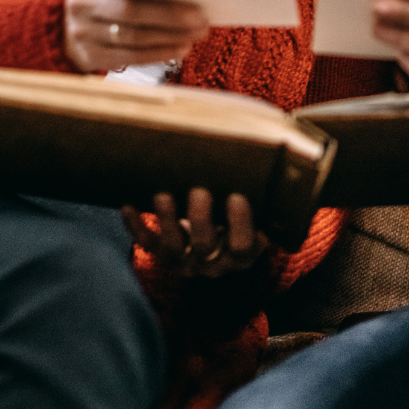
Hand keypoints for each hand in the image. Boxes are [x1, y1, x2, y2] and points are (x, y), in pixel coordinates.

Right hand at [64, 0, 209, 73]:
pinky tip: (181, 48)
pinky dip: (159, 53)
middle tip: (199, 17)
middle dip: (169, 15)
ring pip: (133, 36)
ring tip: (196, 33)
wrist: (73, 24)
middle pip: (129, 11)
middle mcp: (80, 2)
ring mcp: (82, 32)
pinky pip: (130, 57)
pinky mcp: (91, 56)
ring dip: (170, 36)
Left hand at [121, 188, 269, 277]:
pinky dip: (135, 226)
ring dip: (167, 220)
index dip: (240, 224)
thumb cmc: (244, 214)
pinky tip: (128, 205)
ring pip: (172, 248)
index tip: (237, 196)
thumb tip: (280, 145)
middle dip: (200, 218)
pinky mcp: (162, 255)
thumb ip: (267, 195)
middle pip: (204, 246)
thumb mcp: (261, 213)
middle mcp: (213, 263)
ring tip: (163, 194)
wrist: (222, 242)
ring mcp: (185, 261)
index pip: (243, 246)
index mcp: (242, 255)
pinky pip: (146, 244)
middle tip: (199, 190)